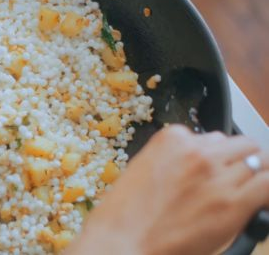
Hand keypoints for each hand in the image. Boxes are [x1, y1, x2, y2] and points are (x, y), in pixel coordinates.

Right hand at [68, 125, 268, 254]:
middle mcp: (197, 151)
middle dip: (238, 159)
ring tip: (245, 191)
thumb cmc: (124, 214)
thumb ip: (172, 160)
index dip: (213, 155)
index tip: (210, 169)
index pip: (210, 136)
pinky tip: (259, 202)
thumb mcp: (141, 170)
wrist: (122, 242)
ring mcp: (216, 175)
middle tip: (233, 179)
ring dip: (253, 175)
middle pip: (239, 144)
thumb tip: (197, 166)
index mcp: (171, 139)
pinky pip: (267, 184)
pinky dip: (265, 191)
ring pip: (258, 160)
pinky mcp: (232, 203)